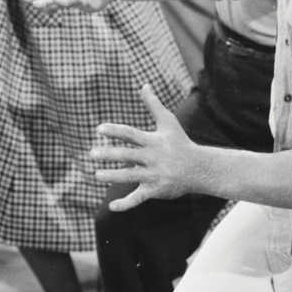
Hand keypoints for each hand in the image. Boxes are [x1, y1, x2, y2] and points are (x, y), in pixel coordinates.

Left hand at [26, 0, 111, 16]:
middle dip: (45, 1)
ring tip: (56, 2)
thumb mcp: (68, 0)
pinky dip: (83, 2)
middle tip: (34, 4)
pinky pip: (85, 2)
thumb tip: (44, 10)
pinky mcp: (89, 1)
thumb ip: (55, 5)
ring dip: (62, 1)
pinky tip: (83, 3)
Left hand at [90, 85, 199, 211]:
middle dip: (109, 155)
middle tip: (92, 154)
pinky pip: (138, 198)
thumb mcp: (168, 122)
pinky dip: (125, 204)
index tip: (99, 129)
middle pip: (127, 155)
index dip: (115, 131)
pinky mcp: (155, 190)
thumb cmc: (180, 143)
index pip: (131, 134)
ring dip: (112, 176)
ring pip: (130, 177)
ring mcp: (154, 175)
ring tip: (97, 175)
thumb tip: (144, 84)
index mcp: (153, 141)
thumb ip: (153, 104)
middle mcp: (153, 158)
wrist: (199, 169)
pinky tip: (111, 206)